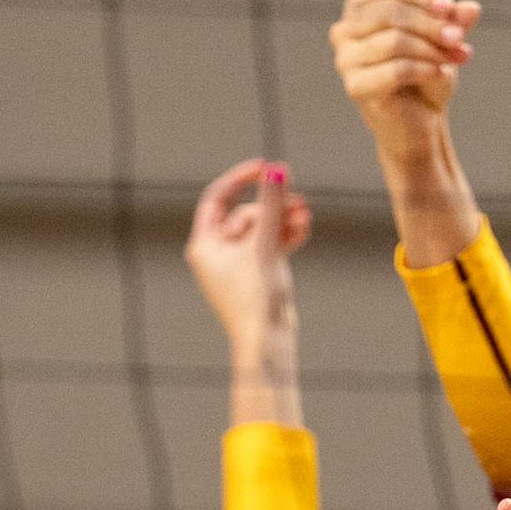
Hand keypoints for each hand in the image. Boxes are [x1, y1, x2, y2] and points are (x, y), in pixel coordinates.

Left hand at [185, 157, 312, 358]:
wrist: (267, 341)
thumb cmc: (254, 298)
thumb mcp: (263, 245)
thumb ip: (271, 206)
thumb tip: (278, 170)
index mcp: (204, 245)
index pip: (217, 198)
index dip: (240, 180)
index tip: (266, 168)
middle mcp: (218, 253)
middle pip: (246, 213)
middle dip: (272, 206)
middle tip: (298, 199)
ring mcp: (239, 263)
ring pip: (263, 229)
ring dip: (284, 220)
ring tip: (306, 216)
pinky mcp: (259, 273)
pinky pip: (272, 244)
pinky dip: (286, 236)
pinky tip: (304, 229)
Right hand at [330, 0, 479, 163]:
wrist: (419, 123)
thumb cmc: (425, 76)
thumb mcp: (442, 41)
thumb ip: (453, 22)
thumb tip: (472, 9)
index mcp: (360, 8)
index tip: (451, 9)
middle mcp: (345, 31)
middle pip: (389, 12)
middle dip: (429, 24)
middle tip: (458, 38)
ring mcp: (345, 60)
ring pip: (393, 41)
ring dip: (430, 48)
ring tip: (454, 58)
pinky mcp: (355, 87)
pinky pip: (396, 70)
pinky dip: (425, 70)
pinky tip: (442, 75)